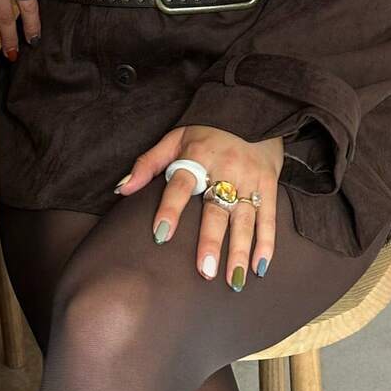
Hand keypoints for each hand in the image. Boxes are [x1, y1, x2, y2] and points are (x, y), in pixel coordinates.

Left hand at [114, 125, 284, 288]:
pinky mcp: (268, 184)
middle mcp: (225, 169)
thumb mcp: (175, 138)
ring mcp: (249, 178)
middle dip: (211, 241)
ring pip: (244, 219)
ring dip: (239, 251)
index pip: (180, 185)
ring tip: (233, 280)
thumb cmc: (207, 130)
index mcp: (197, 156)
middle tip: (205, 271)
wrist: (252, 109)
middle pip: (216, 209)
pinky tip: (260, 267)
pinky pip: (268, 217)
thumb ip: (148, 164)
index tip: (160, 235)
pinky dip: (266, 243)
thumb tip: (121, 189)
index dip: (170, 209)